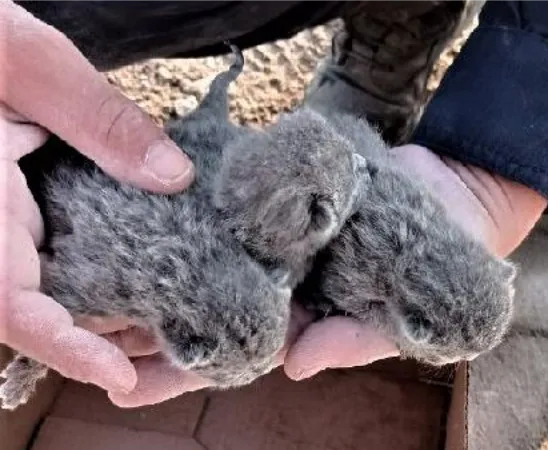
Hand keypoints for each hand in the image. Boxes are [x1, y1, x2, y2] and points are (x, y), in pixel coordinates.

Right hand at [1, 0, 192, 396]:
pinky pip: (59, 252)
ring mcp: (1, 224)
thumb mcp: (22, 61)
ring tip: (192, 303)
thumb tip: (176, 176)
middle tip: (193, 331)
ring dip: (117, 305)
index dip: (67, 348)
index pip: (12, 305)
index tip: (119, 375)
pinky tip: (160, 258)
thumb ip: (96, 117)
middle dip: (114, 332)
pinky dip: (108, 265)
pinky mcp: (16, 208)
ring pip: (55, 287)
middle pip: (45, 309)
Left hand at [104, 144, 546, 406]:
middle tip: (91, 330)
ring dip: (162, 262)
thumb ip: (356, 341)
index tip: (130, 383)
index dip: (185, 370)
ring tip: (102, 272)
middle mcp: (282, 279)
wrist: (458, 190)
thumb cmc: (441, 262)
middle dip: (154, 321)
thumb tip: (296, 366)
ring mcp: (277, 234)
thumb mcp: (410, 315)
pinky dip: (196, 205)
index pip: (234, 352)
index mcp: (304, 318)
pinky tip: (152, 206)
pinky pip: (232, 200)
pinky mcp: (280, 191)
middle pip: (206, 304)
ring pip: (210, 251)